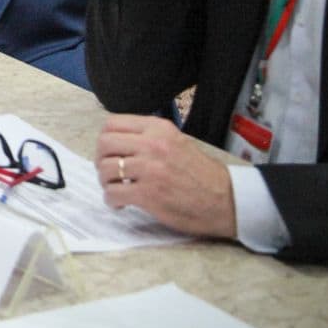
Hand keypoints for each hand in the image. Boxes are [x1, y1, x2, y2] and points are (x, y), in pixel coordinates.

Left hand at [95, 114, 236, 238]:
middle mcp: (152, 145)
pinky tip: (120, 203)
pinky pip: (113, 193)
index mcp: (158, 129)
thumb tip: (117, 142)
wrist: (227, 199)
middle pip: (104, 144)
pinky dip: (111, 199)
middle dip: (101, 159)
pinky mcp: (149, 194)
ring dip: (105, 181)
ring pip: (106, 169)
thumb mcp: (176, 141)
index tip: (109, 152)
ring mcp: (150, 169)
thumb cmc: (201, 173)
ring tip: (115, 188)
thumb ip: (148, 137)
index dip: (105, 139)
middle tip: (108, 172)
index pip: (112, 124)